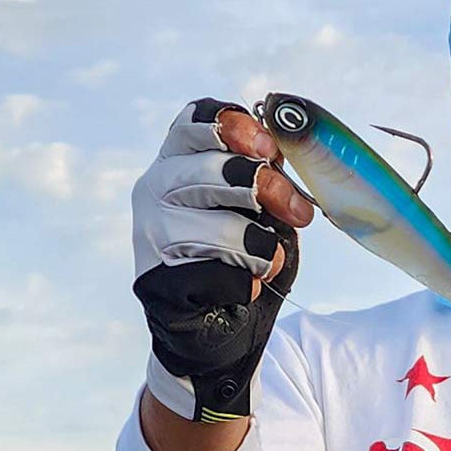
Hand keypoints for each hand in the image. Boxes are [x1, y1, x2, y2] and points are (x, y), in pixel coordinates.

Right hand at [131, 100, 314, 422]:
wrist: (216, 329)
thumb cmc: (239, 258)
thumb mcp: (259, 210)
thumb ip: (266, 178)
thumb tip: (284, 156)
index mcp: (177, 160)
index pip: (194, 120)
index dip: (234, 126)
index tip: (269, 149)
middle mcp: (154, 189)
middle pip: (213, 171)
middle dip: (267, 189)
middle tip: (299, 213)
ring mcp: (150, 236)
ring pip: (218, 228)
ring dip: (259, 247)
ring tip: (266, 259)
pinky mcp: (158, 283)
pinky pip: (219, 276)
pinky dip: (247, 283)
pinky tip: (247, 287)